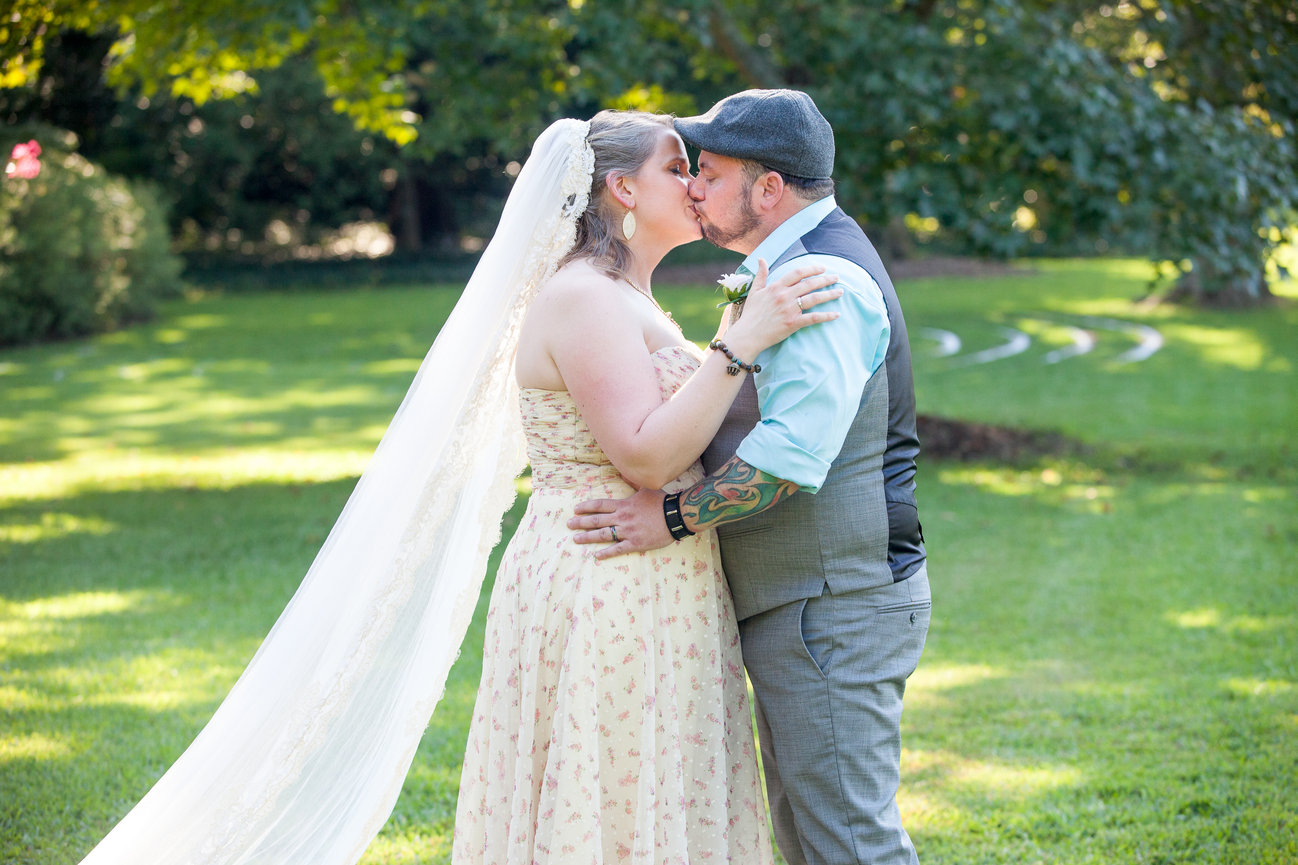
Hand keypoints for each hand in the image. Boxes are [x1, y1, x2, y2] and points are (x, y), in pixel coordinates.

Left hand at [568, 489, 673, 559]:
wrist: (676, 516)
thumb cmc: (661, 501)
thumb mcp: (646, 488)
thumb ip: (632, 482)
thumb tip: (624, 472)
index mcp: (624, 505)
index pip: (600, 505)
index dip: (586, 507)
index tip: (576, 509)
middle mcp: (622, 518)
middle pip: (597, 520)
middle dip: (581, 522)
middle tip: (569, 524)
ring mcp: (628, 531)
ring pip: (603, 535)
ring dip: (588, 537)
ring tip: (576, 539)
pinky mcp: (635, 543)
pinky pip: (618, 549)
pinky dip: (606, 553)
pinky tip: (596, 555)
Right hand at [722, 259, 841, 360]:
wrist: (748, 335)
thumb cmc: (751, 314)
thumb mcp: (754, 291)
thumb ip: (761, 275)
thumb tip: (761, 259)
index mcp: (776, 287)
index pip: (798, 273)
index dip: (812, 269)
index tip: (822, 268)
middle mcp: (784, 296)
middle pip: (810, 284)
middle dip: (825, 279)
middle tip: (836, 277)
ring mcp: (789, 309)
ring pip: (814, 298)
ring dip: (829, 294)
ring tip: (840, 292)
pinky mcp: (793, 323)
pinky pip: (813, 318)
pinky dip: (826, 316)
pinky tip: (837, 314)